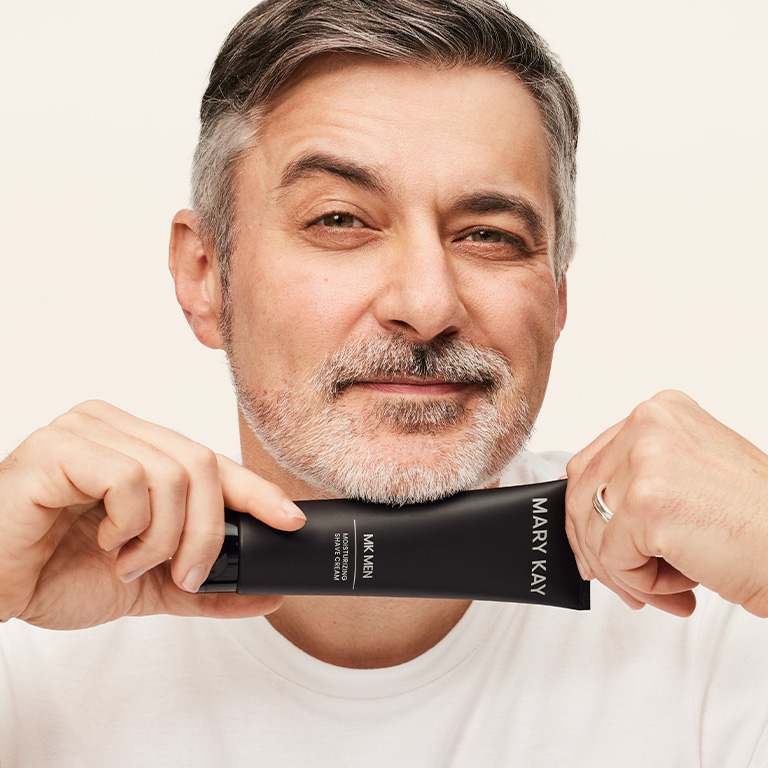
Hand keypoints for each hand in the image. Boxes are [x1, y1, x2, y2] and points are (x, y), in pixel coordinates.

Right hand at [0, 400, 305, 629]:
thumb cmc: (55, 572)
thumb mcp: (149, 585)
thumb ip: (205, 587)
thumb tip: (266, 595)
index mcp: (140, 448)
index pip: (214, 459)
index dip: (257, 490)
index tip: (289, 519)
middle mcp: (118, 429)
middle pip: (203, 465)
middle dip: (207, 531)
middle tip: (185, 571)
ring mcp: (87, 431)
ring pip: (174, 473)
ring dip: (163, 536)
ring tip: (129, 561)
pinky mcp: (59, 448)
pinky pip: (129, 478)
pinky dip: (129, 524)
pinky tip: (104, 541)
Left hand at [565, 390, 767, 616]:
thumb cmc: (756, 522)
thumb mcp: (688, 477)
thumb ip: (637, 482)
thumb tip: (587, 514)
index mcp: (659, 412)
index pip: (592, 463)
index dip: (587, 511)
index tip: (596, 541)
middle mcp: (650, 425)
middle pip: (582, 492)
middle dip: (595, 544)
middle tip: (622, 576)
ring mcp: (647, 461)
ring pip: (593, 528)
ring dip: (622, 570)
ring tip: (665, 585)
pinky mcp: (649, 504)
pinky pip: (613, 558)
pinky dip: (639, 584)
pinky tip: (681, 587)